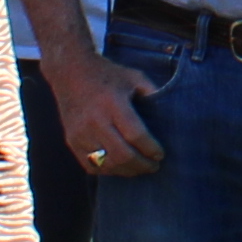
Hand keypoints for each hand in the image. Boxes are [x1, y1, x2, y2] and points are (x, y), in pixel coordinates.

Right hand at [55, 53, 161, 181]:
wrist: (69, 71)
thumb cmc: (107, 75)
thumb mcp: (134, 77)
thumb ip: (153, 93)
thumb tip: (171, 114)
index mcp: (112, 103)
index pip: (135, 135)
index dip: (151, 149)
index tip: (161, 154)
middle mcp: (95, 120)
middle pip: (122, 154)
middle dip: (142, 165)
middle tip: (154, 166)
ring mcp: (80, 133)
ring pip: (108, 164)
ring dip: (127, 170)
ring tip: (140, 167)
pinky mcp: (72, 141)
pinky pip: (92, 166)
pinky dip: (109, 170)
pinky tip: (121, 166)